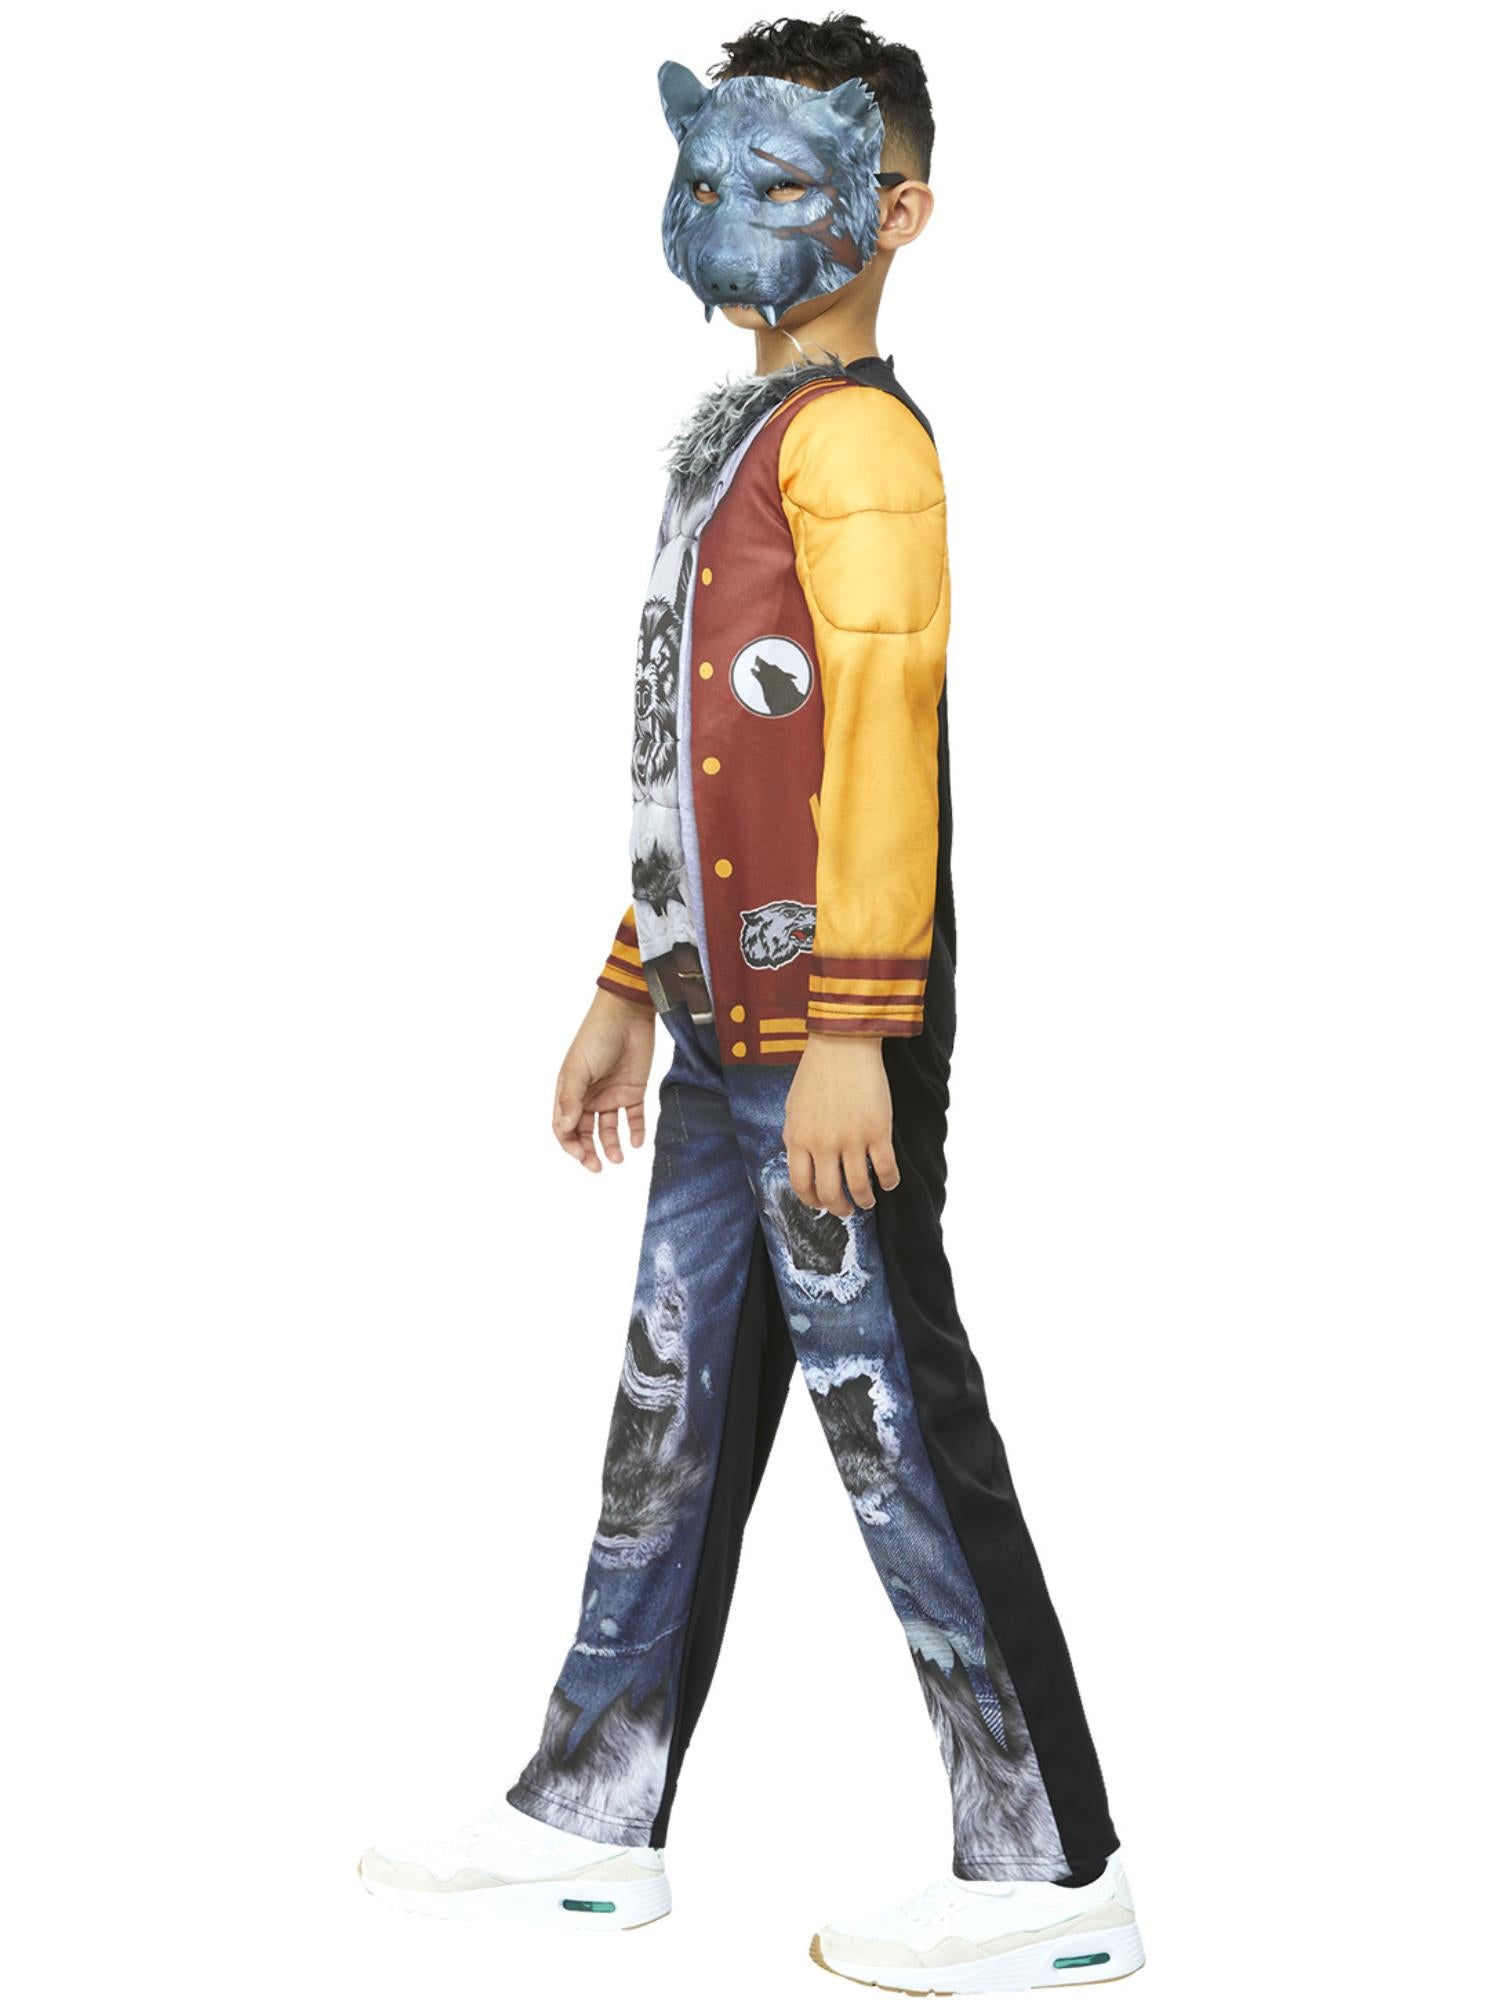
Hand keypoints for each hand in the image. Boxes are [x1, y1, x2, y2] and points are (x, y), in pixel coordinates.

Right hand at [553, 991, 655, 1171]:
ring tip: (619, 1158)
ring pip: (608, 1129)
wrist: (628, 1015)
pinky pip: (634, 1118)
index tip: (581, 1155)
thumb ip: (570, 1099)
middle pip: (585, 1132)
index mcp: (570, 1091)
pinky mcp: (634, 1091)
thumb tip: (563, 1129)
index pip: (564, 1126)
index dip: (569, 1144)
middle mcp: (589, 1097)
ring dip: (611, 1146)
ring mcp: (611, 1095)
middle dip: (588, 1152)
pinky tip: (636, 1142)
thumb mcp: (578, 1069)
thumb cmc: (596, 1037)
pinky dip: (635, 1131)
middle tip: (597, 1166)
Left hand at [782, 1031, 899, 1216]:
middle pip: (830, 1193)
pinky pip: (885, 1169)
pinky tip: (889, 1183)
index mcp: (798, 1138)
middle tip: (846, 1210)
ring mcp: (851, 1140)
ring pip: (859, 1187)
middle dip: (839, 1208)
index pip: (801, 1185)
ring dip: (865, 1200)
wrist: (842, 1045)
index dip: (812, 1201)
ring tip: (868, 1201)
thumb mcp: (793, 1107)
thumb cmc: (816, 1072)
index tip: (821, 1203)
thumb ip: (795, 1136)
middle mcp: (823, 1144)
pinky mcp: (877, 1132)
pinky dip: (889, 1182)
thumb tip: (801, 1161)